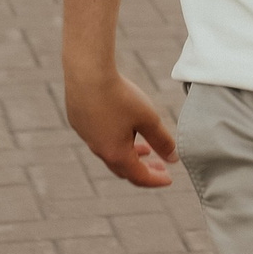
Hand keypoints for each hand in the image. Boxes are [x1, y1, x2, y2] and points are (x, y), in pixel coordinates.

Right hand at [65, 68, 178, 187]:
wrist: (87, 73)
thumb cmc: (120, 96)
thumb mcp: (149, 119)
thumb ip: (162, 140)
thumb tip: (173, 158)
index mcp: (116, 153)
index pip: (139, 177)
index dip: (156, 180)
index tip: (169, 179)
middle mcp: (98, 149)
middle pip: (123, 169)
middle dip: (143, 169)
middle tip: (159, 166)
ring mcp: (86, 135)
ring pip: (110, 152)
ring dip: (129, 154)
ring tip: (144, 148)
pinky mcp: (79, 120)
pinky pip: (99, 137)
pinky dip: (115, 140)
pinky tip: (122, 125)